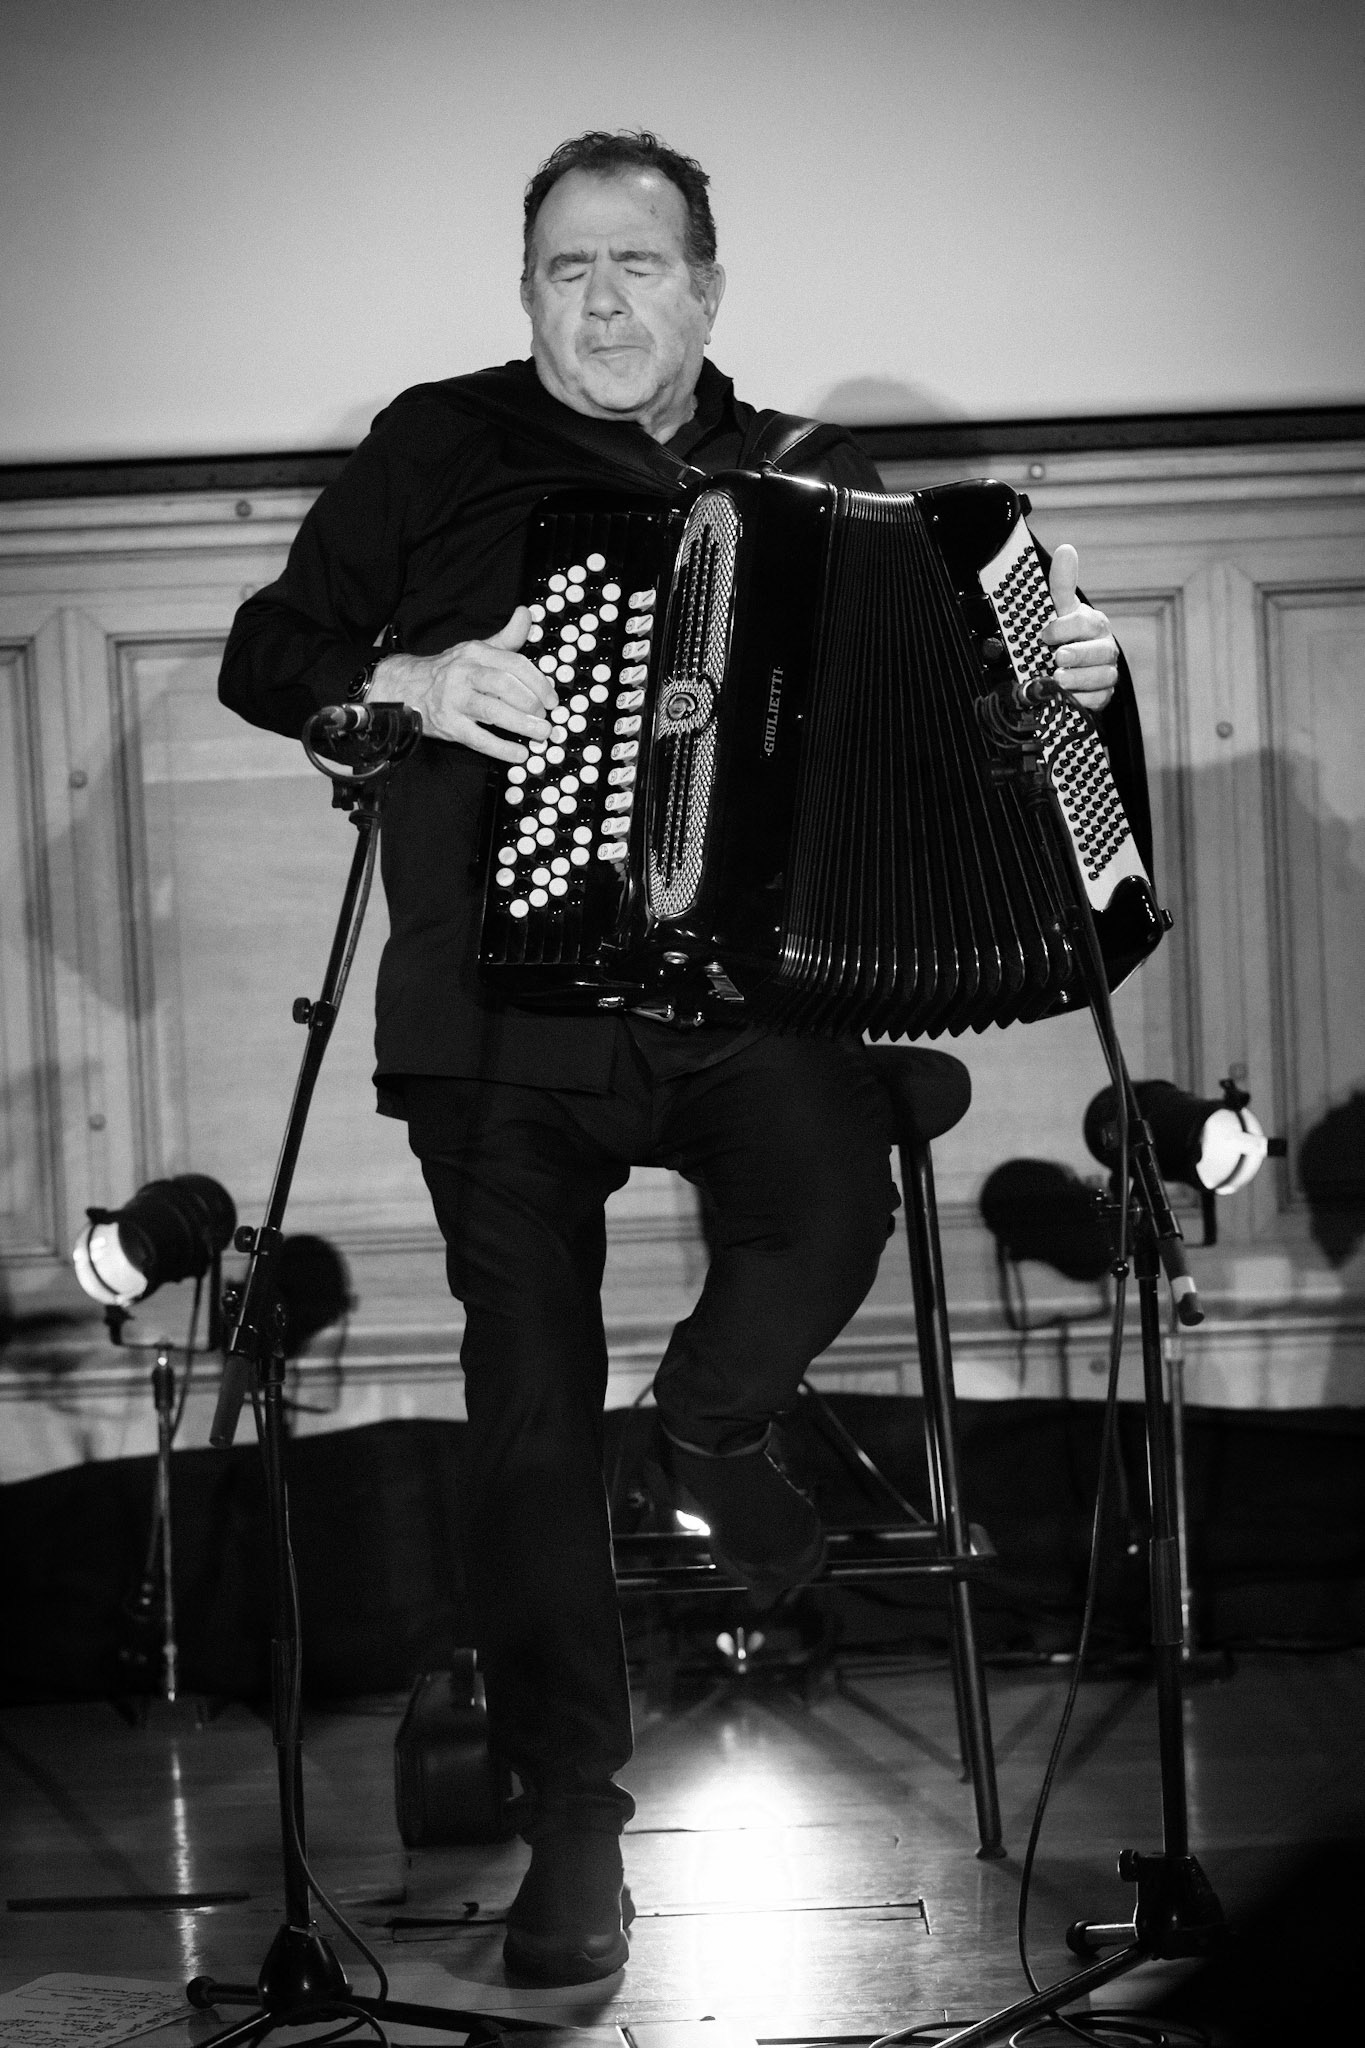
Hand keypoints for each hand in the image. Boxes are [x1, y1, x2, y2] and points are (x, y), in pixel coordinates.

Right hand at [372, 607, 556, 759]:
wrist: (406, 686)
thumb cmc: (450, 670)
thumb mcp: (477, 649)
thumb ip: (506, 637)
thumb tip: (526, 613)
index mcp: (475, 653)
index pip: (514, 663)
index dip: (539, 683)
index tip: (552, 699)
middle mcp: (464, 672)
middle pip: (504, 685)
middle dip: (531, 702)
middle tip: (545, 717)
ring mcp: (454, 699)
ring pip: (492, 710)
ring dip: (521, 724)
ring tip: (541, 733)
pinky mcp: (448, 724)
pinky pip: (478, 738)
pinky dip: (501, 748)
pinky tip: (519, 754)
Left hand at [1041, 544, 1117, 712]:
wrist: (1069, 667)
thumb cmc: (1064, 634)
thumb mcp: (1059, 610)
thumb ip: (1062, 584)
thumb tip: (1066, 549)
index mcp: (1095, 625)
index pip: (1086, 623)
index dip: (1066, 628)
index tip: (1046, 634)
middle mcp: (1105, 648)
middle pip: (1099, 653)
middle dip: (1077, 655)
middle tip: (1057, 658)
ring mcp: (1106, 673)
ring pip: (1101, 677)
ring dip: (1079, 679)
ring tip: (1058, 680)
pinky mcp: (1103, 695)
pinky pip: (1099, 700)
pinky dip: (1084, 700)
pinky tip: (1068, 698)